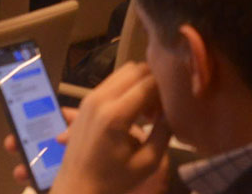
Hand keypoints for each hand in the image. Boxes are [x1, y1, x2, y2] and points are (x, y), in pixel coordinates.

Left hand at [14, 63, 171, 193]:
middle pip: (137, 69)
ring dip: (141, 83)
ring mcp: (91, 96)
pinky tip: (132, 110)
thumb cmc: (113, 179)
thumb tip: (174, 109)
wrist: (77, 186)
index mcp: (115, 114)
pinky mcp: (86, 99)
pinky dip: (128, 86)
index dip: (167, 90)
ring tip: (148, 110)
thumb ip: (164, 132)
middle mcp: (101, 98)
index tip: (173, 107)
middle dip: (154, 82)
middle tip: (161, 108)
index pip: (149, 83)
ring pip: (125, 71)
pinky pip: (113, 80)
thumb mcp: (146, 163)